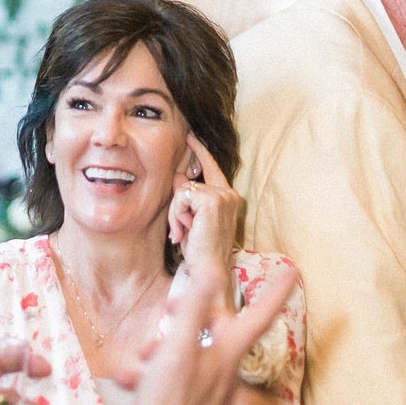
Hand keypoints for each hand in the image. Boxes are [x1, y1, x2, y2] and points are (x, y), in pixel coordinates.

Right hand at [126, 257, 297, 404]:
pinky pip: (175, 378)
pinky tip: (132, 380)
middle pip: (213, 331)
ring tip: (139, 358)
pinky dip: (153, 374)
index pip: (258, 316)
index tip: (294, 271)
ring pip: (188, 354)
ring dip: (160, 349)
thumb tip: (213, 273)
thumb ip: (194, 310)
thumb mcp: (177, 348)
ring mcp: (209, 391)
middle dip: (186, 317)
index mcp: (228, 355)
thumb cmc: (170, 400)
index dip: (275, 292)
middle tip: (167, 307)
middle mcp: (225, 372)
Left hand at [167, 136, 241, 268]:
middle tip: (182, 231)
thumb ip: (187, 197)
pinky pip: (180, 198)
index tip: (190, 136)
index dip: (200, 151)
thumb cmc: (201, 249)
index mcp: (228, 198)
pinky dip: (176, 215)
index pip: (212, 168)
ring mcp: (223, 195)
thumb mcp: (191, 219)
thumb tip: (179, 176)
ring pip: (181, 191)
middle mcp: (229, 194)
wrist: (210, 268)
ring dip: (176, 214)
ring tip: (185, 233)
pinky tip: (186, 230)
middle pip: (187, 183)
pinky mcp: (212, 199)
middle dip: (176, 207)